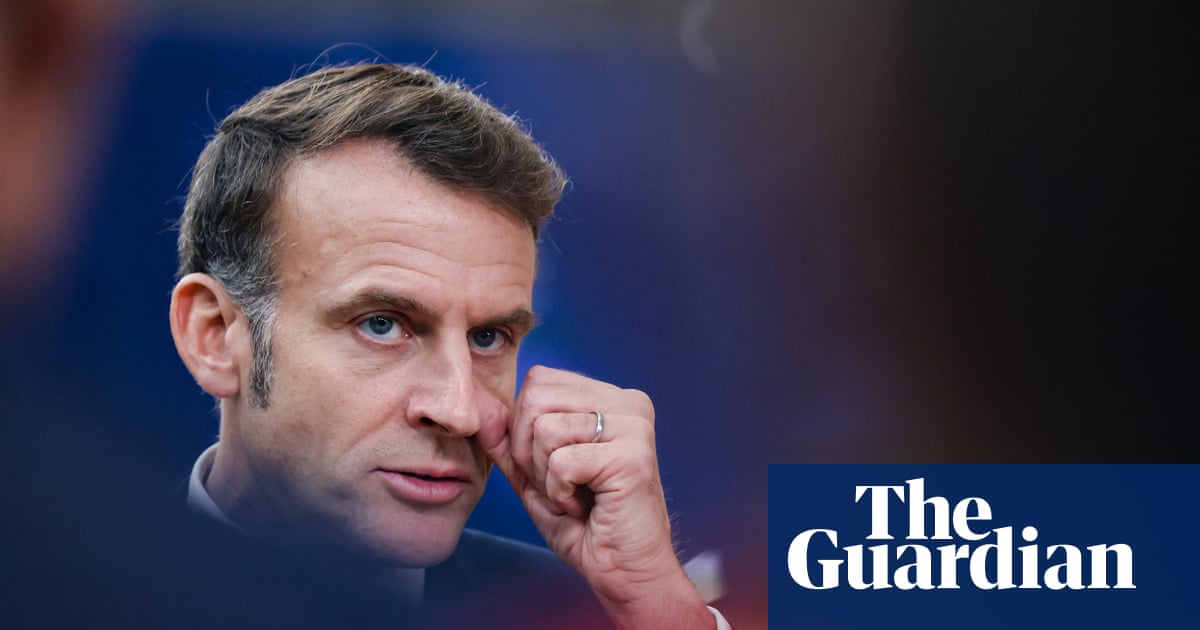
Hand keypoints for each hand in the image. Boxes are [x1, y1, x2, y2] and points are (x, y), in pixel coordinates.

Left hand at [479, 366, 714, 628]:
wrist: (625, 573)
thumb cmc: (584, 526)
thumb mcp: (533, 475)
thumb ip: (506, 437)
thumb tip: (477, 399)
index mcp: (610, 398)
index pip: (539, 381)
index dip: (524, 428)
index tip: (553, 468)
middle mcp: (628, 403)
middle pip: (536, 398)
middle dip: (529, 451)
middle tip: (561, 485)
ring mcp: (634, 426)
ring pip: (545, 429)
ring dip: (546, 476)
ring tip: (576, 495)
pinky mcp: (631, 456)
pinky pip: (561, 462)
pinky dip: (560, 493)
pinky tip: (586, 506)